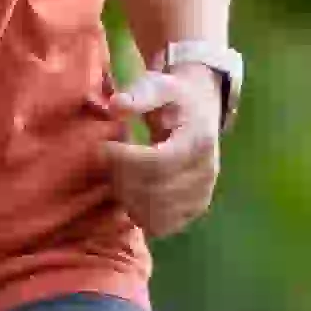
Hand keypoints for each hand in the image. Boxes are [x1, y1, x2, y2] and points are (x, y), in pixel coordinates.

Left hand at [105, 58, 230, 235]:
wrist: (202, 111)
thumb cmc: (175, 99)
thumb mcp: (160, 85)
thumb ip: (139, 94)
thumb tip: (115, 105)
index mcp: (198, 141)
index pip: (157, 164)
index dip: (124, 160)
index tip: (105, 146)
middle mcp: (206, 173)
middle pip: (154, 191)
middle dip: (121, 178)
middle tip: (109, 160)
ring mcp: (202, 194)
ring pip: (155, 213)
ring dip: (128, 196)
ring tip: (120, 174)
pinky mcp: (195, 209)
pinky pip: (162, 225)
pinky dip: (140, 213)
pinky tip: (132, 192)